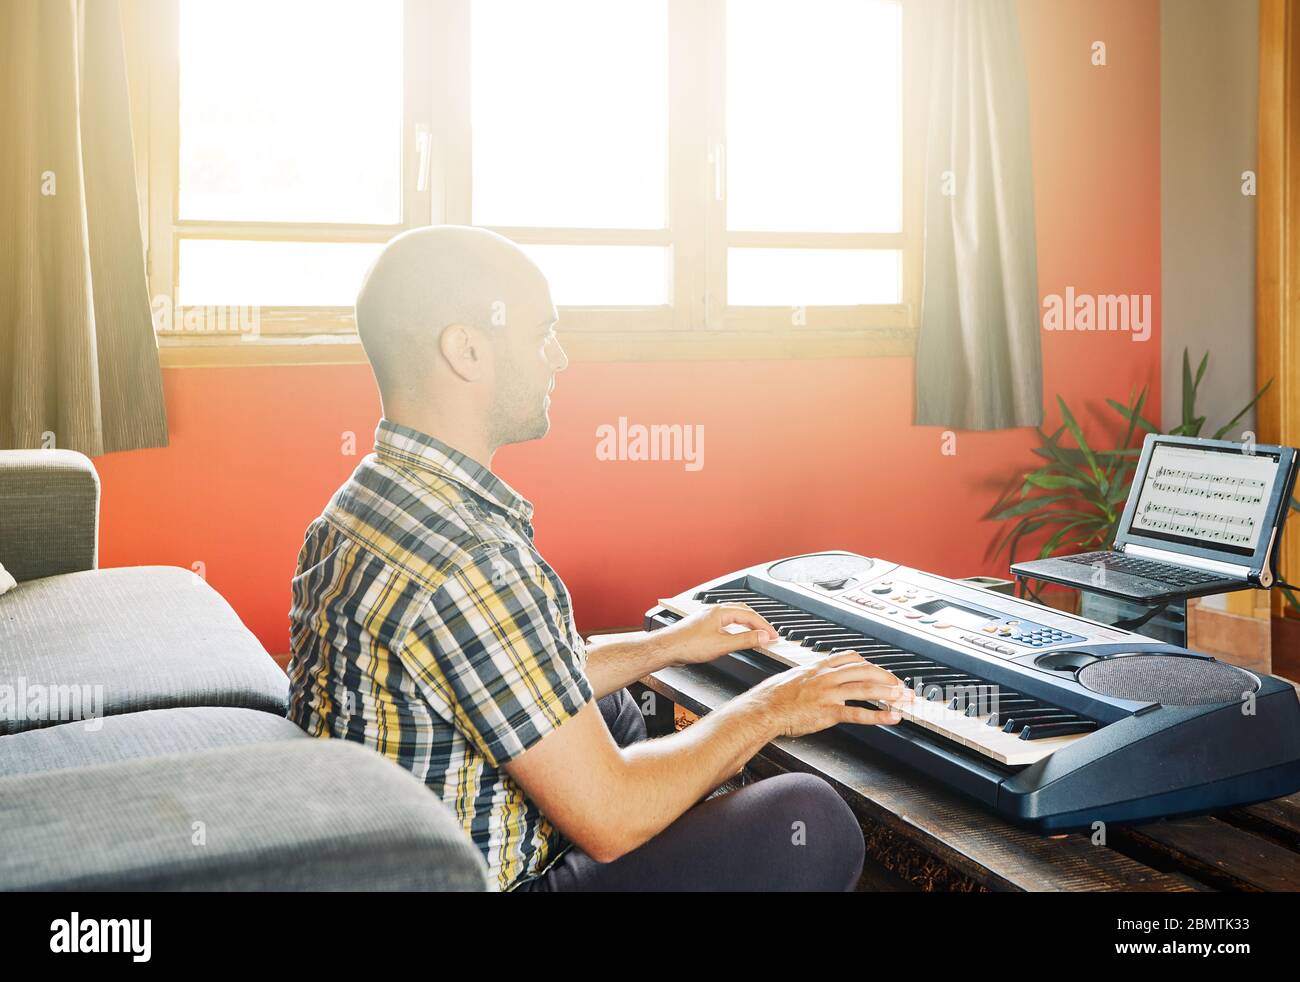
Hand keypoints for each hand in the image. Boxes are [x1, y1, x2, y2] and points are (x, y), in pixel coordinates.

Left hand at [655, 603, 779, 665]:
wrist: (666, 648)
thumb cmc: (687, 645)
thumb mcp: (722, 645)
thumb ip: (745, 640)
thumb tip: (763, 637)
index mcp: (720, 612)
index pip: (750, 615)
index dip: (764, 626)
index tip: (774, 636)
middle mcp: (714, 611)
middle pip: (742, 612)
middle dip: (758, 622)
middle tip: (768, 634)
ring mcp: (707, 618)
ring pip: (733, 616)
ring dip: (747, 624)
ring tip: (756, 633)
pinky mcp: (702, 626)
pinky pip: (724, 623)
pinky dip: (736, 628)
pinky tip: (734, 636)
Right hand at [744, 652, 913, 738]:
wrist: (763, 709)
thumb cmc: (773, 696)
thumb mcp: (793, 677)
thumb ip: (809, 676)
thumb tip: (814, 677)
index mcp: (819, 667)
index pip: (851, 658)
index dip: (870, 664)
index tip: (881, 671)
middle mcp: (827, 676)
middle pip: (865, 671)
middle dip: (888, 678)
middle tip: (902, 686)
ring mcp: (829, 693)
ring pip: (867, 688)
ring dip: (890, 693)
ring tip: (905, 698)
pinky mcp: (828, 711)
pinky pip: (859, 712)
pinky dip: (879, 715)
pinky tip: (892, 717)